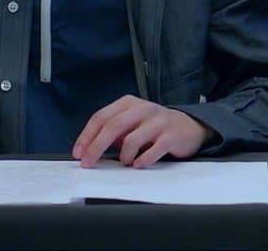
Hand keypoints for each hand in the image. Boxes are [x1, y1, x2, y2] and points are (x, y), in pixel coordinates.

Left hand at [72, 95, 211, 168]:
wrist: (189, 127)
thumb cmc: (154, 127)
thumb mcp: (131, 123)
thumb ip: (112, 132)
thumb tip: (88, 149)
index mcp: (129, 103)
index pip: (101, 117)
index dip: (87, 136)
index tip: (78, 153)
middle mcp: (143, 108)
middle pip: (113, 126)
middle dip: (96, 147)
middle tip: (88, 163)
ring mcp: (158, 121)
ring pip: (132, 139)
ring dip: (123, 156)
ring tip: (125, 163)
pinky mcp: (172, 135)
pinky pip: (153, 150)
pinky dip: (142, 160)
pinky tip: (138, 165)